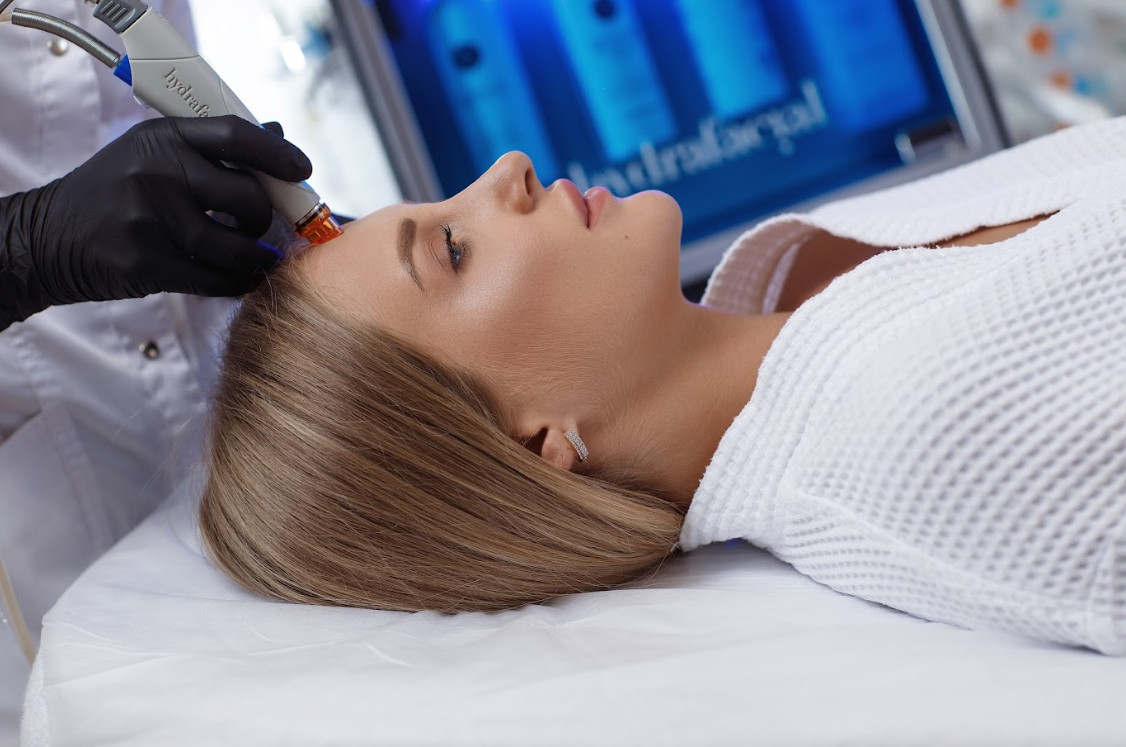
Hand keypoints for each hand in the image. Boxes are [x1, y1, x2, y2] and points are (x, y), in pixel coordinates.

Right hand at [0, 115, 311, 323]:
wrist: (49, 239)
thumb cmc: (118, 195)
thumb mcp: (155, 155)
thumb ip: (216, 148)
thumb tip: (278, 135)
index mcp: (163, 137)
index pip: (235, 135)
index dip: (278, 155)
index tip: (303, 170)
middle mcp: (155, 171)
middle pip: (245, 196)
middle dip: (265, 218)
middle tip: (262, 226)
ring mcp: (148, 217)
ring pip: (233, 246)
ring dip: (257, 258)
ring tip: (259, 258)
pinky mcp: (145, 261)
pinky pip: (214, 278)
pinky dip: (237, 282)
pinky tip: (242, 278)